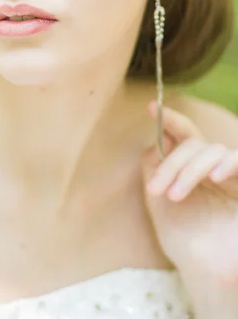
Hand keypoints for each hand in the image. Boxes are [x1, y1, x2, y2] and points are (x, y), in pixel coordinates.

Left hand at [141, 101, 237, 287]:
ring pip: (213, 150)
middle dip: (171, 162)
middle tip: (158, 189)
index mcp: (191, 168)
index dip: (170, 119)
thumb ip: (155, 170)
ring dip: (190, 169)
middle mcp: (211, 168)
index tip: (152, 107)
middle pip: (193, 144)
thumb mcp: (159, 202)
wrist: (207, 275)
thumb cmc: (185, 241)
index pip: (183, 136)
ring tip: (175, 195)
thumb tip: (154, 142)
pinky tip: (214, 177)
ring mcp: (230, 176)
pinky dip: (227, 163)